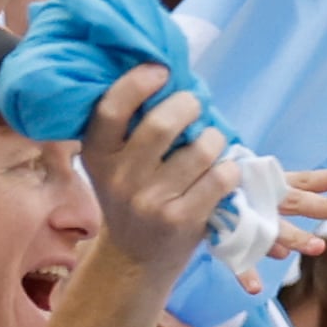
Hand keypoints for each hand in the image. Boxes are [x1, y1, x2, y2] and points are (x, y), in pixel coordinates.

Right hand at [82, 67, 239, 275]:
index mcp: (97, 155)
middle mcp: (118, 178)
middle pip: (160, 125)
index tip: (160, 70)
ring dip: (215, 139)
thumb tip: (164, 75)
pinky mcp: (181, 220)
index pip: (110, 110)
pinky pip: (220, 178)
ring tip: (211, 144)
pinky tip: (222, 172)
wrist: (136, 256)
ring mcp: (149, 202)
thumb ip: (128, 129)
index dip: (136, 83)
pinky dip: (229, 169)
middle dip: (188, 105)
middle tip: (195, 104)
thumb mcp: (113, 164)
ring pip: (200, 150)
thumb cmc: (132, 194)